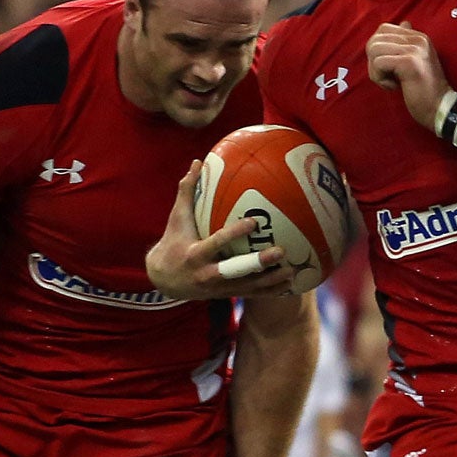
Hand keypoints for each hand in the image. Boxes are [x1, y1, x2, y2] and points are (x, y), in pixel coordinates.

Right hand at [144, 163, 294, 300]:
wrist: (164, 280)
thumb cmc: (173, 242)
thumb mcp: (176, 218)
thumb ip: (187, 191)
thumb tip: (197, 162)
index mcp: (195, 254)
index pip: (217, 243)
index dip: (235, 234)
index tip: (254, 222)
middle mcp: (206, 274)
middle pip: (235, 270)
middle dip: (258, 263)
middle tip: (280, 252)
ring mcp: (218, 288)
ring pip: (247, 286)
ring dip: (270, 280)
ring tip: (291, 271)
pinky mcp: (225, 294)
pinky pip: (250, 294)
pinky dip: (270, 291)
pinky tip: (290, 284)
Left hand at [366, 22, 449, 129]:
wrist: (440, 108)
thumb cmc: (424, 90)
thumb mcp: (415, 62)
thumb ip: (405, 44)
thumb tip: (402, 23)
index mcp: (419, 36)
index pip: (383, 30)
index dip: (378, 51)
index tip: (391, 68)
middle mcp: (418, 38)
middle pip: (375, 39)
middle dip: (373, 62)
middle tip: (388, 77)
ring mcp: (414, 49)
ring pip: (374, 50)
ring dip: (376, 71)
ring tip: (391, 82)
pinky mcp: (409, 62)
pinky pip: (378, 63)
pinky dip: (380, 78)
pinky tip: (394, 87)